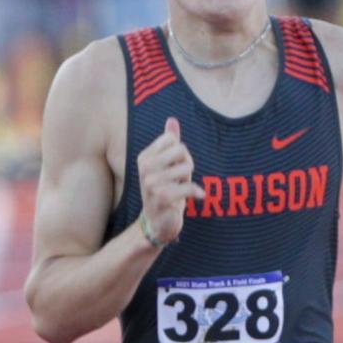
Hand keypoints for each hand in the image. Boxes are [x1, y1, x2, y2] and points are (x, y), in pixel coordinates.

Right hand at [136, 117, 204, 245]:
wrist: (158, 222)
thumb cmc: (164, 191)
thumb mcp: (166, 166)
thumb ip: (169, 142)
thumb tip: (172, 120)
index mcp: (144, 157)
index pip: (172, 140)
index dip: (180, 152)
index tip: (175, 167)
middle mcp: (145, 168)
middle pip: (181, 150)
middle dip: (187, 164)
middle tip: (181, 178)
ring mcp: (151, 183)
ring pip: (187, 167)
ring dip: (189, 180)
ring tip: (180, 190)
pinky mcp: (162, 197)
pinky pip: (189, 187)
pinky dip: (197, 192)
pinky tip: (198, 196)